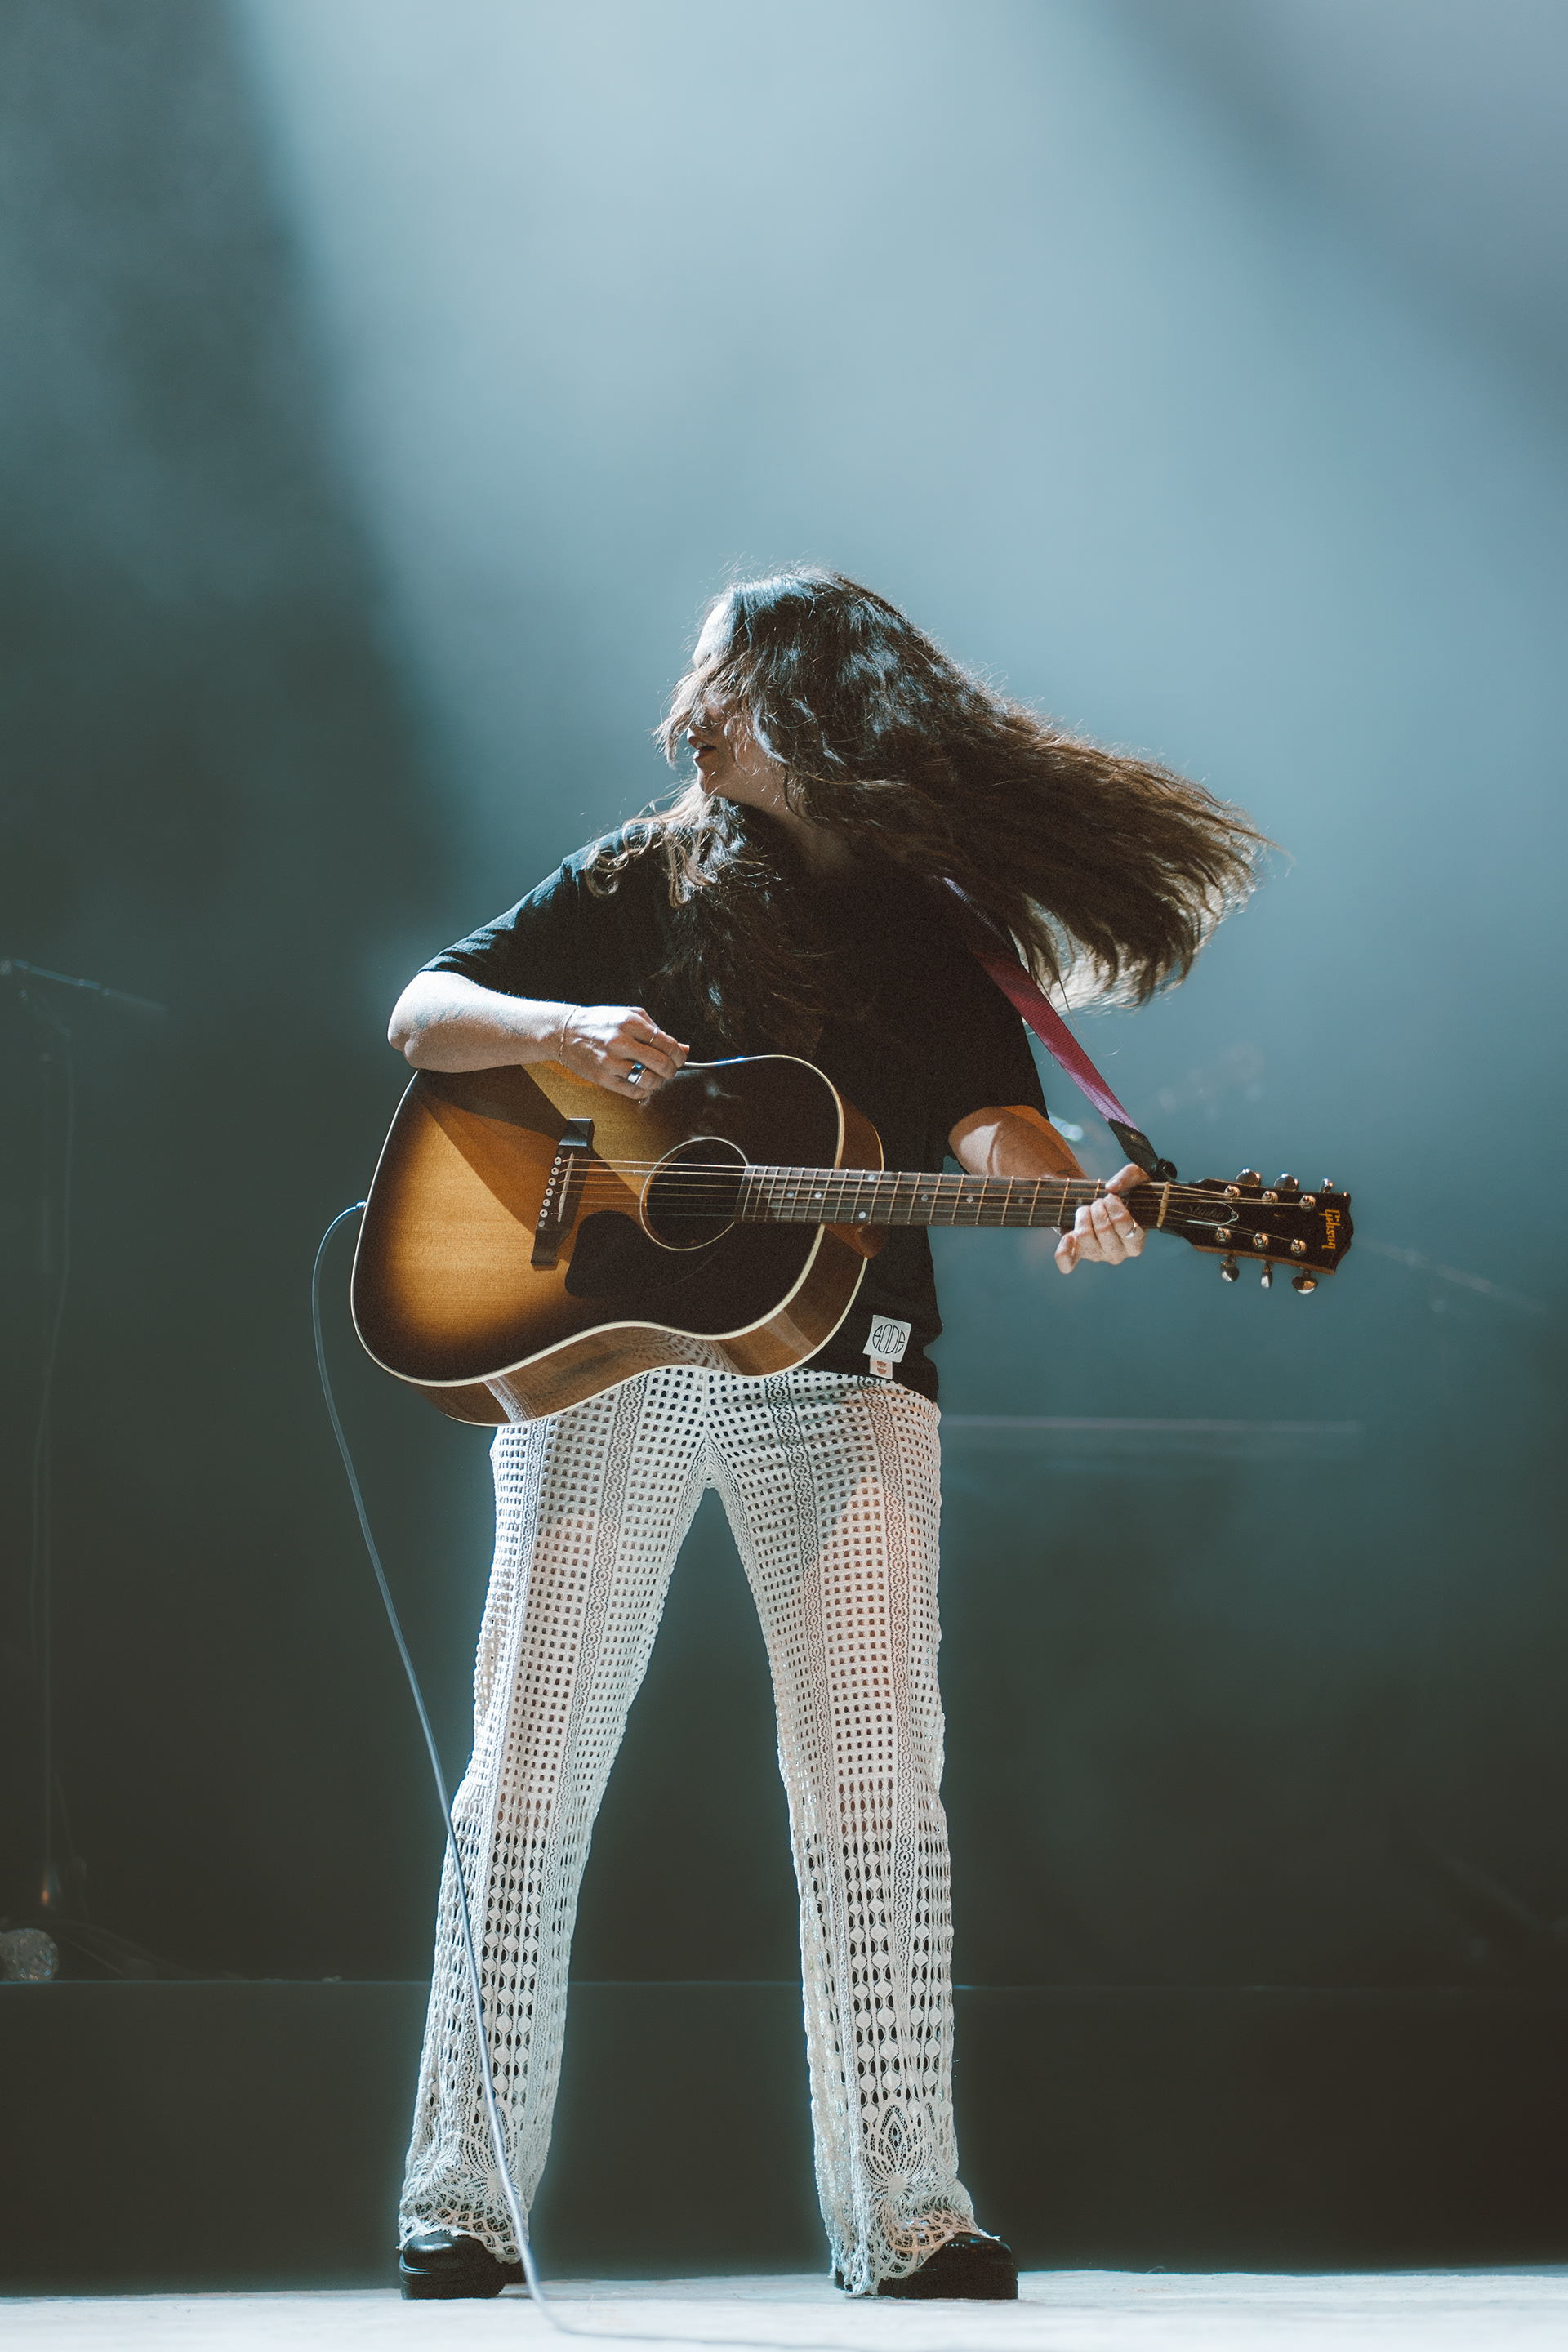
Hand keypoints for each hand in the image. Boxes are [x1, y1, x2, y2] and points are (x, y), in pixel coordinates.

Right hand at [558, 1004, 688, 1098]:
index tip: (679, 1058)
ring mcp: (611, 1062)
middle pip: (661, 1063)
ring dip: (658, 1082)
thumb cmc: (599, 1023)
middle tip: (669, 1069)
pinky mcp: (603, 1078)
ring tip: (654, 1076)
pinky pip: (633, 1092)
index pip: (667, 1043)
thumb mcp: (629, 1016)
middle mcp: (620, 1042)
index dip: (679, 1055)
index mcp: (629, 1023)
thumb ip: (656, 1031)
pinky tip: (642, 1083)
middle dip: (671, 1069)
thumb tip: (682, 1047)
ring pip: (649, 1081)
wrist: (566, 1031)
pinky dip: (644, 1091)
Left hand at [1055, 1163, 1146, 1274]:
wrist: (1105, 1203)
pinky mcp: (1078, 1255)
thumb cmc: (1127, 1193)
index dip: (1115, 1207)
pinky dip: (1064, 1250)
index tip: (1111, 1197)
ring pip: (1084, 1236)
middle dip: (1098, 1208)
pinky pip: (1067, 1262)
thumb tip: (1111, 1188)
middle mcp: (1118, 1254)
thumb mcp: (1138, 1178)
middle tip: (1099, 1202)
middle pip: (1103, 1230)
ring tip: (1087, 1209)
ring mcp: (1097, 1256)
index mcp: (1135, 1243)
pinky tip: (1068, 1235)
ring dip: (1082, 1216)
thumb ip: (1131, 1176)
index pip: (1124, 1226)